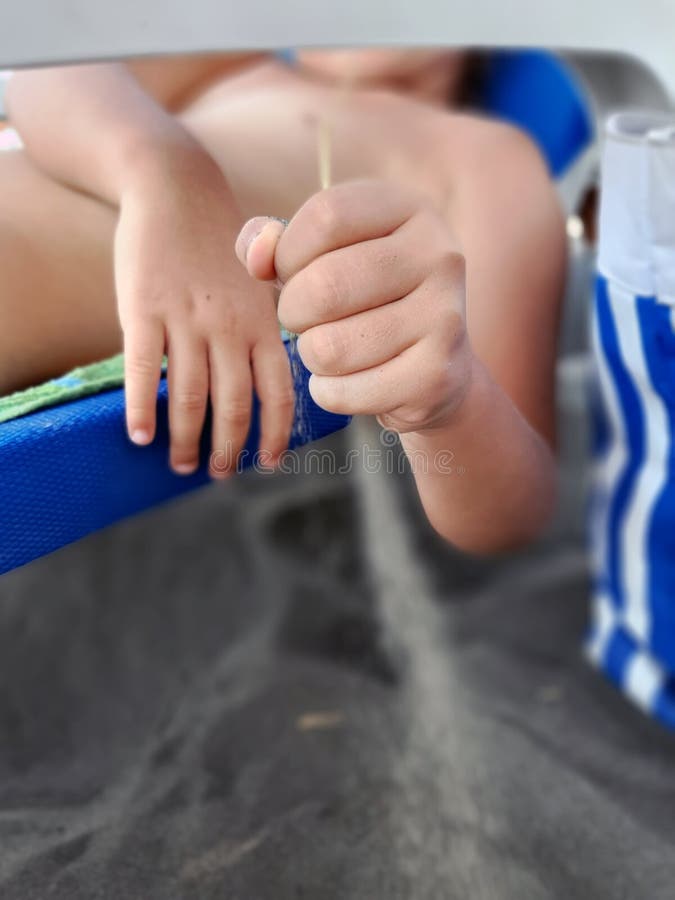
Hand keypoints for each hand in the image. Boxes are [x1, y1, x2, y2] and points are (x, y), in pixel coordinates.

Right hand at [114, 147, 293, 476]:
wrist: (175, 188)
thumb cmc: (219, 244)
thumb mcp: (260, 285)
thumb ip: (265, 331)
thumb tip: (268, 386)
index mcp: (263, 322)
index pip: (277, 393)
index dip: (274, 435)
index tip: (266, 464)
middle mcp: (229, 326)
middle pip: (233, 405)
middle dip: (227, 449)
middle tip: (217, 474)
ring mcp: (186, 318)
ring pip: (190, 396)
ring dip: (186, 439)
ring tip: (181, 464)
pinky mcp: (144, 308)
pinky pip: (144, 369)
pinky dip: (142, 408)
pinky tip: (139, 435)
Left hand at [235, 179, 471, 434]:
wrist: (436, 367)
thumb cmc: (366, 301)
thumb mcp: (325, 256)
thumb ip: (276, 246)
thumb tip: (256, 257)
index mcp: (411, 210)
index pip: (326, 217)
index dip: (288, 252)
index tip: (292, 272)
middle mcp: (439, 256)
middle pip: (325, 285)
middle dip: (293, 311)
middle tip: (304, 320)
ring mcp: (444, 317)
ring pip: (329, 347)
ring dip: (311, 355)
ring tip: (331, 349)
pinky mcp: (436, 376)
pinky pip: (343, 392)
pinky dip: (329, 392)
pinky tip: (349, 381)